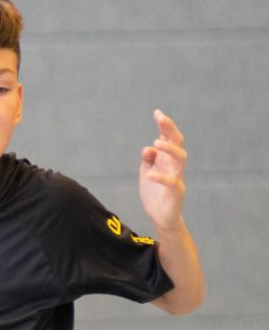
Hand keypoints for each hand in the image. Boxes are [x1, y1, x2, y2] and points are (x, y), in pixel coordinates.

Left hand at [139, 110, 187, 231]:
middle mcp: (174, 166)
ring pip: (181, 158)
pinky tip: (149, 174)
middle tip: (161, 119)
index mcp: (166, 159)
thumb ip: (148, 158)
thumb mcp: (146, 171)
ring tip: (156, 142)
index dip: (165, 126)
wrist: (160, 216)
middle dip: (170, 129)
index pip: (169, 138)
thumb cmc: (154, 192)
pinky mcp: (176, 193)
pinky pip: (172, 182)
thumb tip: (149, 148)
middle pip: (178, 143)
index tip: (157, 113)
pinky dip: (161, 177)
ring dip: (170, 148)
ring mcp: (177, 178)